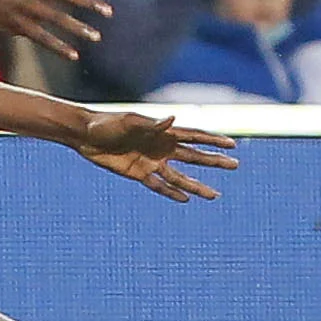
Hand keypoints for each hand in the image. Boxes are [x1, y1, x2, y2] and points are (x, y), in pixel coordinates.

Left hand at [74, 110, 238, 201]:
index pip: (194, 136)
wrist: (84, 135)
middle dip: (214, 161)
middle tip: (235, 166)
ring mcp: (151, 162)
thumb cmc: (106, 123)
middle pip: (194, 157)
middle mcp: (161, 147)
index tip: (232, 145)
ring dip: (197, 186)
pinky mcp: (138, 174)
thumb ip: (151, 124)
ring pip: (180, 177)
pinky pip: (159, 187)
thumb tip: (172, 120)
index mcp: (162, 131)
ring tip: (215, 195)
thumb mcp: (128, 122)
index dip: (213, 140)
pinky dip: (171, 193)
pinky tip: (185, 199)